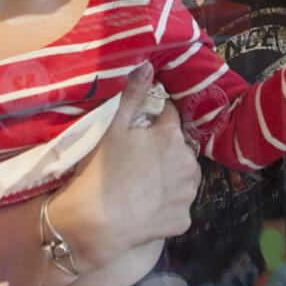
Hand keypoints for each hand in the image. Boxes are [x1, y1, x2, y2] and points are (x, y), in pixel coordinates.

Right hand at [49, 63, 200, 269]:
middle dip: (165, 146)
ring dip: (172, 173)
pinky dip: (167, 202)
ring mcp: (187, 195)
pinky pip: (178, 204)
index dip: (154, 117)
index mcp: (172, 137)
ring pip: (184, 174)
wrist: (97, 222)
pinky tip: (147, 203)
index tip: (141, 126)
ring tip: (144, 179)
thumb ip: (133, 94)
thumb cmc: (102, 170)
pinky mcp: (182, 220)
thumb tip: (147, 63)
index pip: (170, 114)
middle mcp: (188, 164)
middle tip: (139, 156)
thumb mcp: (113, 126)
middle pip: (180, 146)